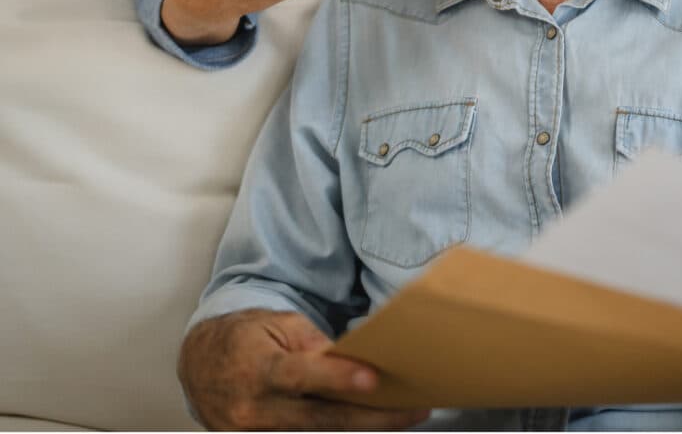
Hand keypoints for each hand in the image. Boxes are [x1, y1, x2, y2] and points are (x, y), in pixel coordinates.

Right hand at [178, 309, 429, 430]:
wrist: (201, 363)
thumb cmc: (246, 336)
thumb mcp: (277, 324)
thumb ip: (311, 343)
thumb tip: (349, 360)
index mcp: (261, 369)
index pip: (303, 375)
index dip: (338, 377)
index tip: (373, 378)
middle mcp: (256, 410)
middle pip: (322, 419)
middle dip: (372, 417)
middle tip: (413, 410)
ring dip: (361, 428)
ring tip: (403, 416)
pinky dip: (336, 433)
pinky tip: (366, 424)